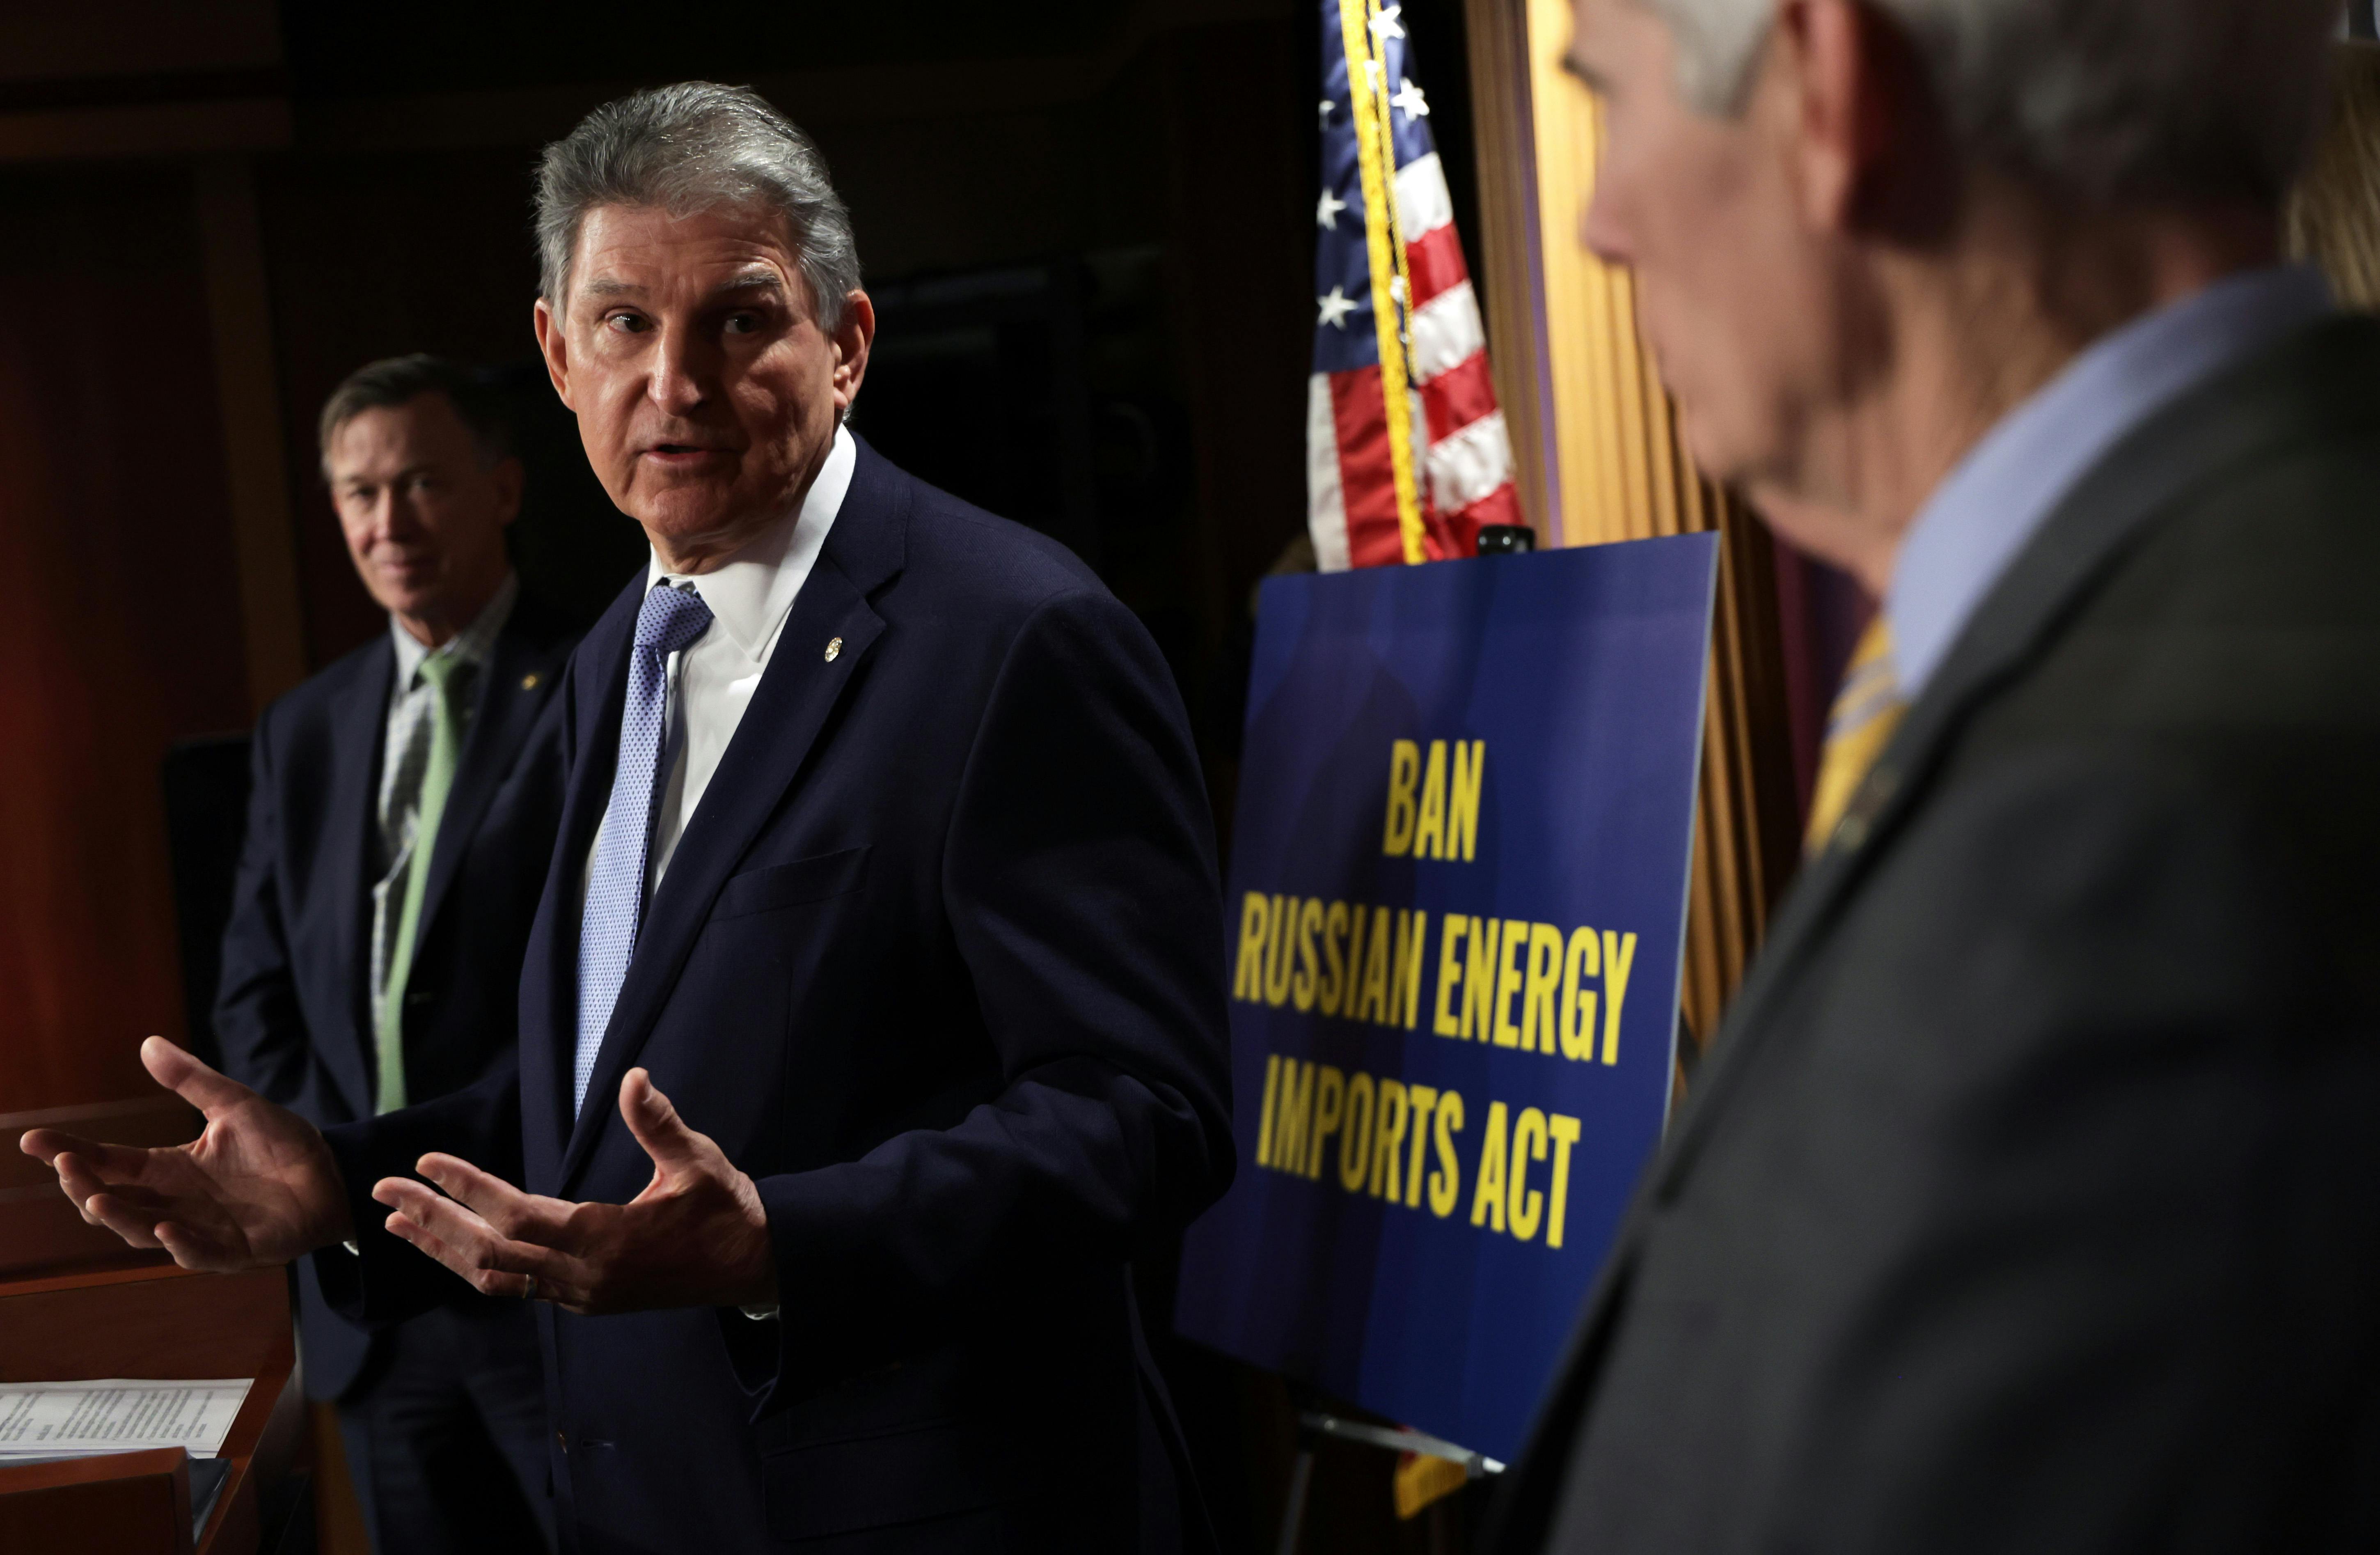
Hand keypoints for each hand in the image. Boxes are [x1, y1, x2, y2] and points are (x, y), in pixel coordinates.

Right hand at [19, 1037, 352, 1269]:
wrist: (334, 1174)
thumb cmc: (283, 1143)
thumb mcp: (236, 1105)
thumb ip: (192, 1080)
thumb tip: (148, 1042)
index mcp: (170, 1170)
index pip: (110, 1162)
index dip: (71, 1152)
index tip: (32, 1139)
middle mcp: (175, 1204)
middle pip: (113, 1201)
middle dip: (83, 1186)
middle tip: (64, 1165)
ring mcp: (202, 1231)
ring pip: (143, 1232)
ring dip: (119, 1217)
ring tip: (96, 1197)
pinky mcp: (236, 1251)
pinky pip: (199, 1255)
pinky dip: (180, 1245)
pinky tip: (165, 1230)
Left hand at [374, 1068, 775, 1314]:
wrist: (752, 1268)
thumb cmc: (727, 1211)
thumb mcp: (699, 1162)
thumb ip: (659, 1124)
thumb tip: (635, 1077)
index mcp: (605, 1240)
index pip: (516, 1215)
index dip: (467, 1189)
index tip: (425, 1163)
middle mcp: (582, 1276)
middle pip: (487, 1250)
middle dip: (431, 1220)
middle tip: (383, 1192)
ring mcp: (580, 1294)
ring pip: (492, 1277)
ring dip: (442, 1249)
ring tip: (397, 1225)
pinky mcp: (584, 1300)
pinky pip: (513, 1288)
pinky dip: (474, 1266)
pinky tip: (453, 1248)